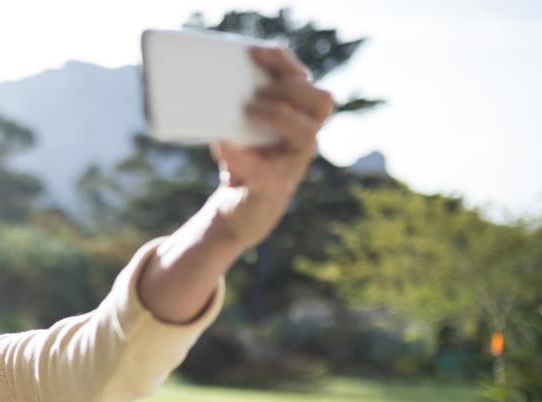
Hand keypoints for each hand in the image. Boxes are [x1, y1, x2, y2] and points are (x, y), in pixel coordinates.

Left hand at [207, 45, 335, 248]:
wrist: (238, 209)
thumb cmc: (242, 163)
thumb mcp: (238, 130)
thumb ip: (237, 110)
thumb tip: (219, 91)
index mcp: (298, 119)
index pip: (306, 83)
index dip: (285, 64)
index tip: (256, 52)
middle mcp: (303, 140)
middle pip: (321, 102)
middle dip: (290, 88)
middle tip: (258, 92)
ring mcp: (293, 165)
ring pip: (307, 134)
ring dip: (278, 116)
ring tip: (248, 111)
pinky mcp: (273, 187)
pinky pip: (265, 169)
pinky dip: (242, 156)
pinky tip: (225, 147)